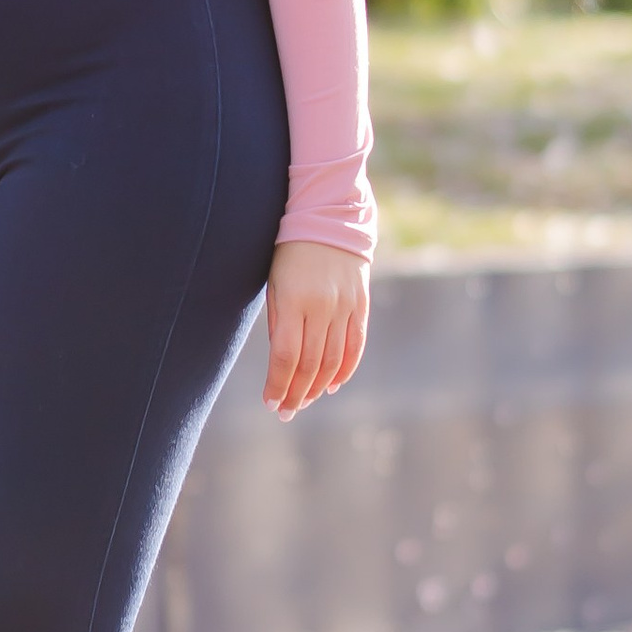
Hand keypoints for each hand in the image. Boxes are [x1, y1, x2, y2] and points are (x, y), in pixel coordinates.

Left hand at [262, 241, 369, 418]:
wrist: (330, 219)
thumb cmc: (290, 253)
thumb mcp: (275, 285)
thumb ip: (279, 324)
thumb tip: (282, 366)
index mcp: (295, 301)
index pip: (287, 356)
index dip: (279, 384)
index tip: (270, 403)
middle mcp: (323, 307)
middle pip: (310, 364)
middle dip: (296, 393)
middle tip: (285, 412)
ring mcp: (346, 306)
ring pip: (333, 361)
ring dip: (318, 387)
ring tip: (304, 402)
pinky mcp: (361, 305)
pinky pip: (355, 346)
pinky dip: (344, 371)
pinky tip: (332, 386)